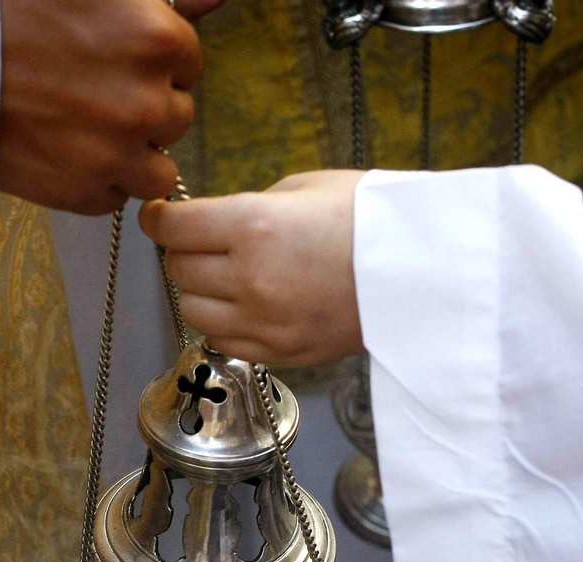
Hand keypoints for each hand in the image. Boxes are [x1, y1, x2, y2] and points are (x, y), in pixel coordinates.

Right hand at [0, 0, 221, 214]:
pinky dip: (97, 181)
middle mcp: (145, 103)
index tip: (112, 57)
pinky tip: (62, 149)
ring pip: (157, 168)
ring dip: (131, 152)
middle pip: (176, 116)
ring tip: (82, 127)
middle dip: (144, 105)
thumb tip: (214, 0)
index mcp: (156, 39)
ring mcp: (116, 155)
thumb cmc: (7, 12)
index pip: (187, 63)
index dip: (150, 60)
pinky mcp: (83, 193)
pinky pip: (115, 198)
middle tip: (89, 88)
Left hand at [139, 170, 364, 365]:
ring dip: (202, 292)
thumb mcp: (303, 188)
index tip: (159, 216)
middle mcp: (250, 278)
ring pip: (194, 311)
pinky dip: (227, 322)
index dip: (159, 219)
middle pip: (179, 270)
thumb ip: (248, 207)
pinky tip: (251, 304)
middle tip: (207, 241)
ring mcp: (264, 322)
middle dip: (186, 251)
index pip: (173, 229)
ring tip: (229, 276)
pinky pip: (226, 340)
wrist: (423, 271)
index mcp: (252, 226)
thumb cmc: (369, 218)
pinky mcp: (280, 352)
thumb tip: (212, 224)